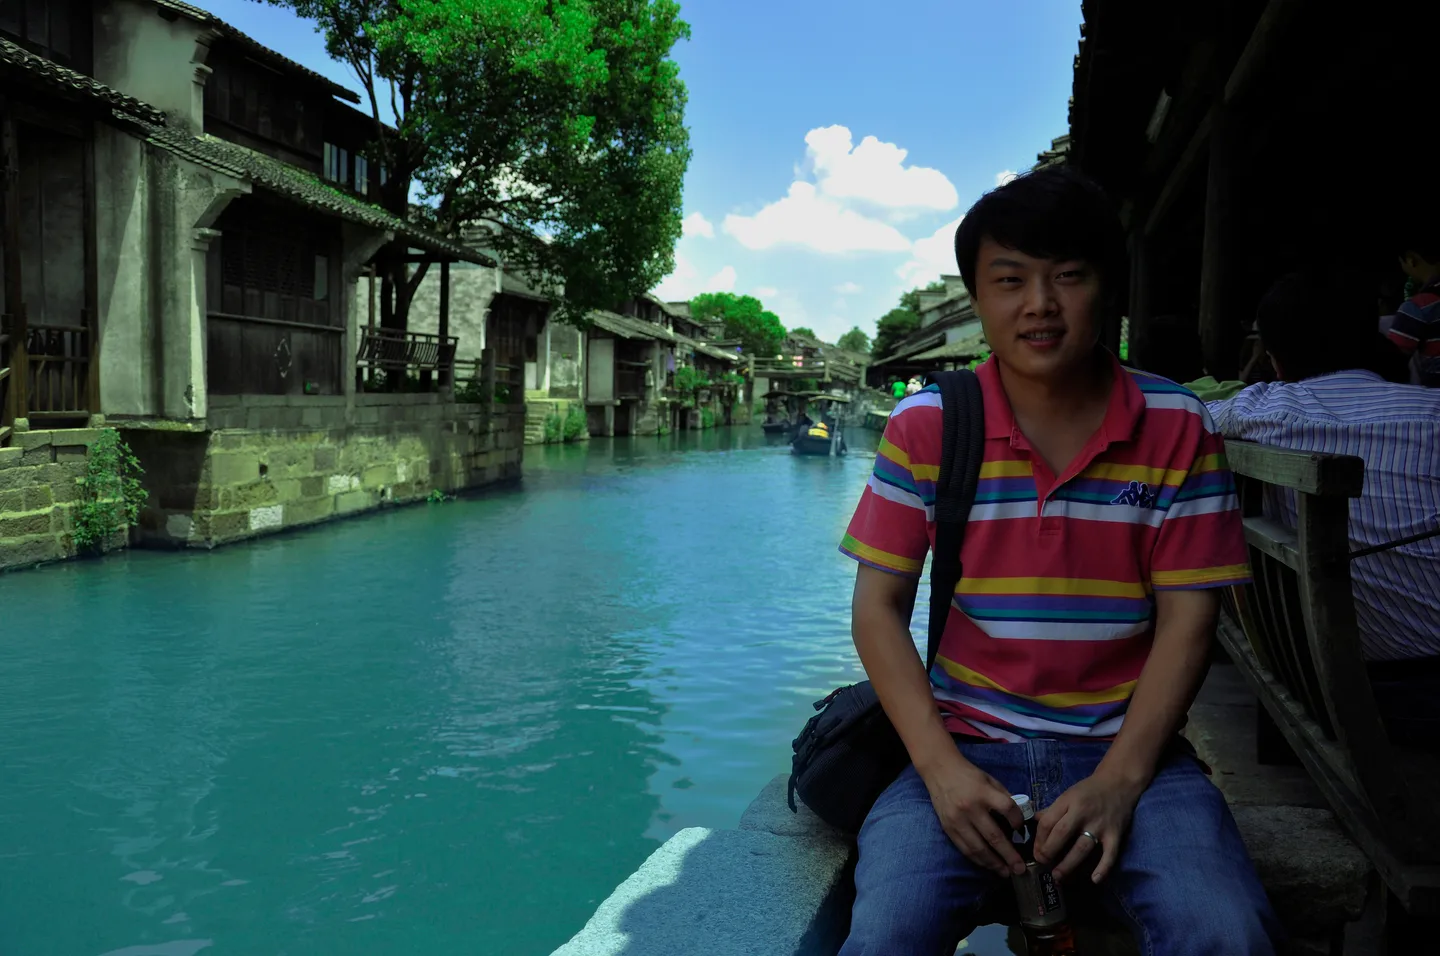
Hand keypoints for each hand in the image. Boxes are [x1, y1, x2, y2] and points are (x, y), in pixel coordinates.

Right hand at [921, 757, 1026, 877]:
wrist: (939, 770)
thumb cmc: (968, 775)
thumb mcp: (989, 780)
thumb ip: (1004, 797)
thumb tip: (1021, 816)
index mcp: (983, 792)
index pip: (1007, 809)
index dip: (1017, 821)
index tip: (1021, 829)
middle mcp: (970, 808)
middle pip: (994, 836)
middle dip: (1009, 855)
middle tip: (1020, 869)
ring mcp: (957, 820)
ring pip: (978, 848)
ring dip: (993, 863)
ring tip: (1005, 872)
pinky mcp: (948, 828)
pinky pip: (964, 849)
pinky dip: (977, 859)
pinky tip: (988, 865)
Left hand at [1033, 770, 1144, 883]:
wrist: (1118, 782)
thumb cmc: (1089, 790)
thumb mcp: (1067, 795)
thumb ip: (1051, 810)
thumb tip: (1032, 822)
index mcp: (1068, 802)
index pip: (1048, 822)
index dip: (1039, 839)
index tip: (1036, 852)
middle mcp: (1083, 813)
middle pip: (1062, 834)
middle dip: (1049, 851)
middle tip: (1042, 863)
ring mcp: (1100, 825)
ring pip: (1082, 847)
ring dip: (1068, 864)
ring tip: (1057, 876)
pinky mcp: (1115, 834)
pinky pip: (1110, 854)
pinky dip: (1103, 867)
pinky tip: (1095, 880)